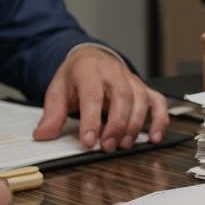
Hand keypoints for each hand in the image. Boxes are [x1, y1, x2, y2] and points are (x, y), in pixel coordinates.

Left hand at [33, 46, 168, 151]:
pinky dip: (160, 120)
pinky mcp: (143, 88)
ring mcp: (131, 80)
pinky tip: (155, 137)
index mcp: (89, 70)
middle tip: (107, 147)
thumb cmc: (76, 76)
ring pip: (141, 100)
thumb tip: (43, 135)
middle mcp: (114, 72)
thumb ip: (52, 114)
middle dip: (116, 125)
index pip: (93, 95)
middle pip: (122, 97)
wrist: (92, 58)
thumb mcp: (58, 91)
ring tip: (123, 145)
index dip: (92, 120)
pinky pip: (158, 102)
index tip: (88, 141)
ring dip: (134, 126)